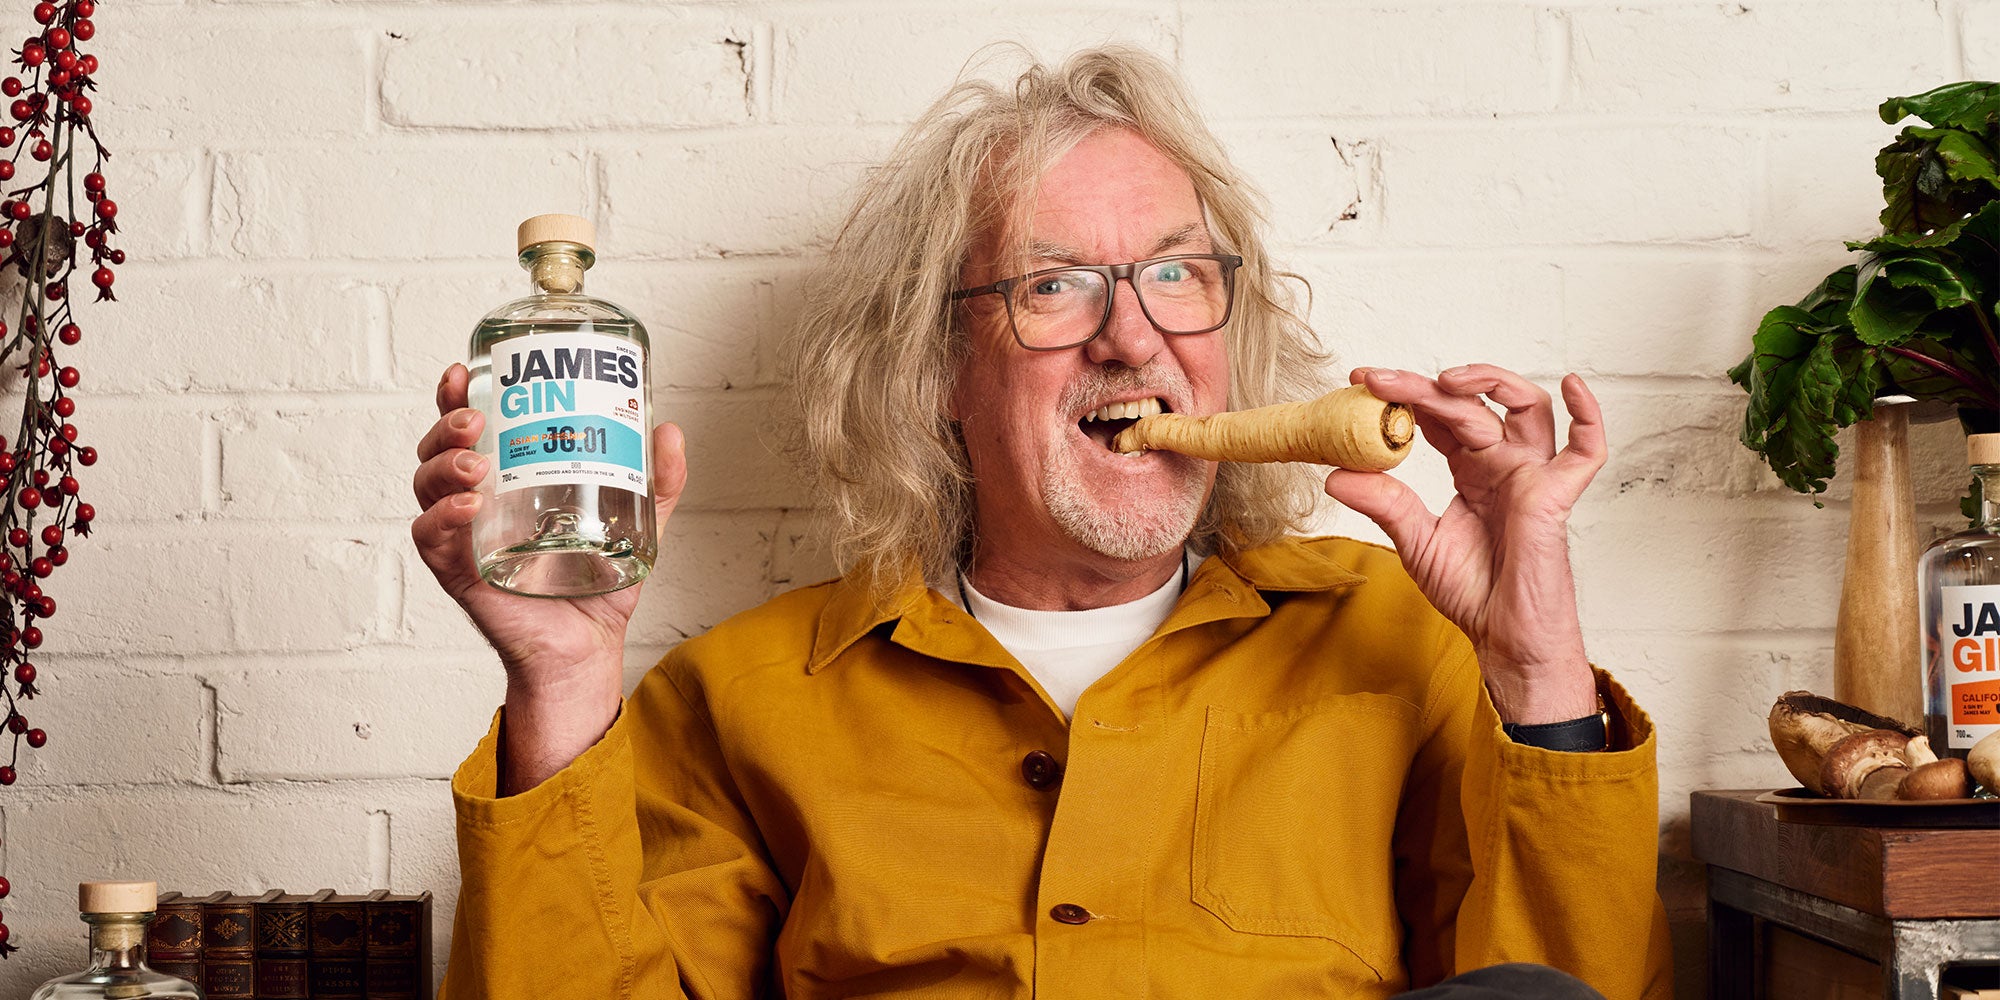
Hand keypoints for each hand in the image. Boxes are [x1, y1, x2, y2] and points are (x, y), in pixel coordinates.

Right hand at [412, 363, 686, 789]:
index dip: (458, 396)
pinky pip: (432, 538)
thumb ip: (658, 483)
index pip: (471, 429)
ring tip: (477, 463)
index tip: (465, 369)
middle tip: (476, 420)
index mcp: (507, 481)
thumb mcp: (638, 525)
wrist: (588, 650)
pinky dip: (444, 517)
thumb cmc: (597, 585)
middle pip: (438, 448)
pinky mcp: (460, 573)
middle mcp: (476, 503)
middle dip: (447, 424)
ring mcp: (463, 537)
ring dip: (444, 465)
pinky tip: (470, 507)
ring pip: (427, 486)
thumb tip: (670, 430)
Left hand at [1322, 365, 1605, 724]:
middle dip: (1425, 387)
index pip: (1440, 417)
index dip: (1406, 395)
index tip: (1364, 381)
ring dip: (1492, 382)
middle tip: (1382, 380)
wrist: (1504, 638)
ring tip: (1446, 380)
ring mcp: (1531, 476)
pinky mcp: (1555, 497)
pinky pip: (1586, 451)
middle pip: (1471, 405)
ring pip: (1527, 407)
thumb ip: (1383, 504)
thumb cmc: (1472, 592)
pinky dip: (1589, 416)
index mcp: (1472, 470)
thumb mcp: (1415, 541)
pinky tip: (1575, 385)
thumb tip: (1334, 475)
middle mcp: (1503, 464)